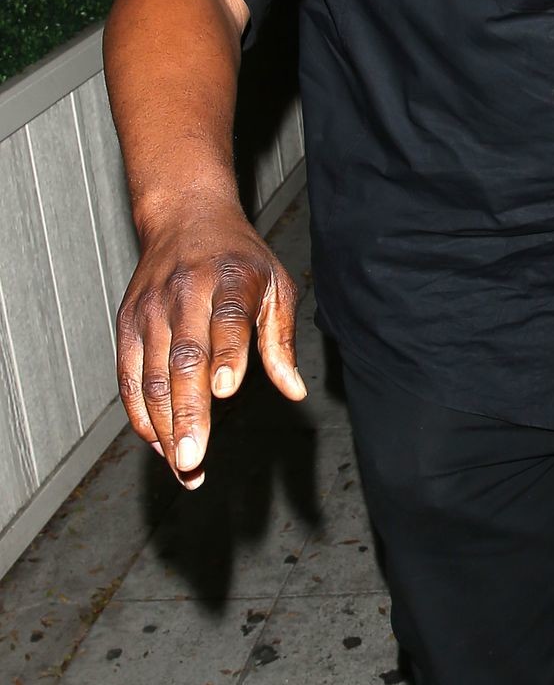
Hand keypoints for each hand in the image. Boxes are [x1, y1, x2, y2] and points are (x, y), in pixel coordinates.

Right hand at [116, 198, 304, 488]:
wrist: (184, 217)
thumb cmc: (240, 259)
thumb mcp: (275, 286)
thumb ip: (281, 340)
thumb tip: (294, 391)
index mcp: (228, 279)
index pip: (225, 321)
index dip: (224, 356)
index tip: (225, 391)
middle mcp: (183, 294)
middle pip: (182, 359)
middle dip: (187, 413)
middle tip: (193, 459)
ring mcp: (149, 311)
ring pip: (152, 376)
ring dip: (164, 427)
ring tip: (182, 467)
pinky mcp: (127, 324)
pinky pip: (129, 377)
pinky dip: (140, 413)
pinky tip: (159, 442)